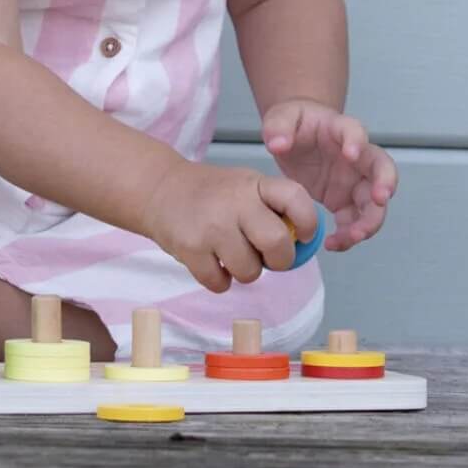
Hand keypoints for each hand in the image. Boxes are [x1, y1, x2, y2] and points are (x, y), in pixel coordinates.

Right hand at [142, 159, 317, 292]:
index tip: (301, 235)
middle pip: (277, 244)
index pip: (296, 198)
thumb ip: (273, 210)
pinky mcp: (190, 248)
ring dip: (244, 271)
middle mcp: (234, 202)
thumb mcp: (245, 187)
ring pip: (250, 272)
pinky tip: (209, 260)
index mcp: (254, 184)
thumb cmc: (212, 194)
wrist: (158, 189)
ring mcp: (211, 226)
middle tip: (265, 255)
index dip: (308, 222)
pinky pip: (221, 284)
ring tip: (229, 253)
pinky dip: (218, 280)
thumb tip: (301, 246)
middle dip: (278, 260)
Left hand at [261, 98, 396, 250]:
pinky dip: (349, 235)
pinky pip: (355, 221)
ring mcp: (354, 181)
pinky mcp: (345, 201)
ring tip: (352, 236)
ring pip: (374, 202)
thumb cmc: (294, 123)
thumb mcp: (280, 118)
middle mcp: (356, 157)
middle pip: (382, 169)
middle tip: (380, 199)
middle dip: (385, 183)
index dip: (356, 141)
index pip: (354, 130)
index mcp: (339, 130)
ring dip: (369, 221)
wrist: (293, 137)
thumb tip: (277, 144)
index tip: (351, 154)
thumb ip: (277, 127)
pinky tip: (334, 244)